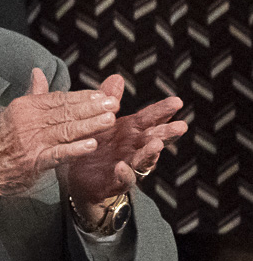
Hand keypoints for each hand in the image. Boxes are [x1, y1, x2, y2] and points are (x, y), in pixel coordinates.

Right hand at [0, 68, 119, 197]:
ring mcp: (31, 141)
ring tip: (109, 120)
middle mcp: (28, 121)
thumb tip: (38, 72)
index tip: (103, 95)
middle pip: (66, 112)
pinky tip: (91, 145)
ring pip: (66, 130)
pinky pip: (58, 154)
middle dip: (92, 108)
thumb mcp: (12, 112)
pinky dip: (75, 149)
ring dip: (89, 125)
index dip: (82, 96)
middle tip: (114, 104)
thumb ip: (33, 94)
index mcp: (25, 106)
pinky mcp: (33, 161)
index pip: (59, 98)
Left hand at [60, 74, 185, 207]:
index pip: (150, 119)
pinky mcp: (116, 182)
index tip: (177, 101)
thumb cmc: (96, 146)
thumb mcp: (100, 121)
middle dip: (167, 133)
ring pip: (144, 160)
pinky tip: (121, 167)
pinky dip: (124, 174)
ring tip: (156, 145)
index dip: (163, 111)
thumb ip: (109, 101)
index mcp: (132, 131)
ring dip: (151, 153)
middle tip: (181, 126)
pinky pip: (123, 179)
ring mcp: (128, 166)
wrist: (80, 178)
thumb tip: (117, 77)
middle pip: (153, 139)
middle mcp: (134, 148)